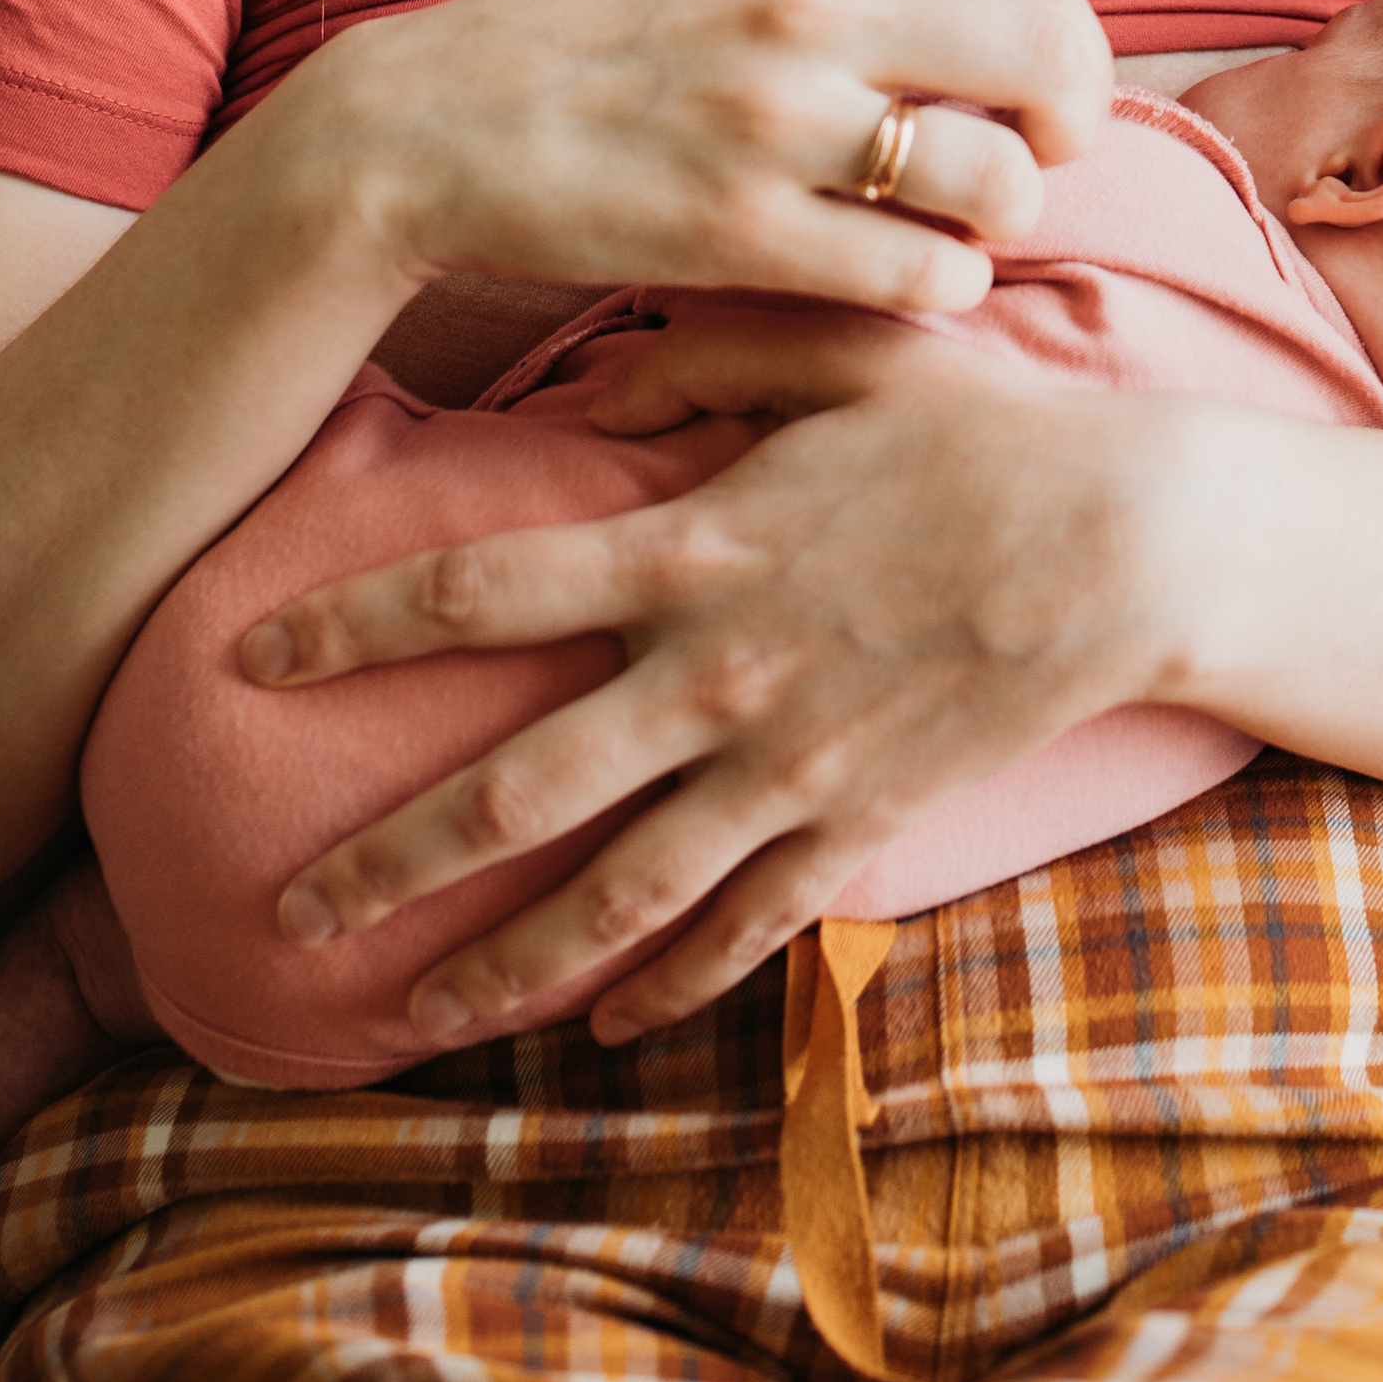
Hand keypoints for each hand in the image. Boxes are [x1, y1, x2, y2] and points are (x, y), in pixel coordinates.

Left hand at [244, 307, 1192, 1043]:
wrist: (1132, 543)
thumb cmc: (984, 430)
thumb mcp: (838, 356)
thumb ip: (704, 356)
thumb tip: (597, 367)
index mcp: (689, 546)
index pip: (477, 589)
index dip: (352, 621)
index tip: (250, 654)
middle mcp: (711, 674)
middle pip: (511, 787)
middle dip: (384, 858)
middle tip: (283, 909)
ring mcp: (784, 765)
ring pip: (609, 895)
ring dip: (499, 963)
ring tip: (405, 1013)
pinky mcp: (857, 823)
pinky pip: (741, 929)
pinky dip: (667, 986)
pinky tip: (606, 1025)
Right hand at [299, 0, 1110, 318]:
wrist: (428, 128)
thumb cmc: (606, 57)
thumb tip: (1013, 34)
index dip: (1071, 58)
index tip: (1037, 105)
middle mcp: (813, 15)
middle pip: (1050, 69)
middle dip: (1064, 137)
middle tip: (1020, 173)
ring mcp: (776, 125)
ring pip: (1000, 184)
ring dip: (993, 225)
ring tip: (941, 233)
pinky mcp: (736, 233)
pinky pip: (919, 275)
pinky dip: (936, 288)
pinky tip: (894, 278)